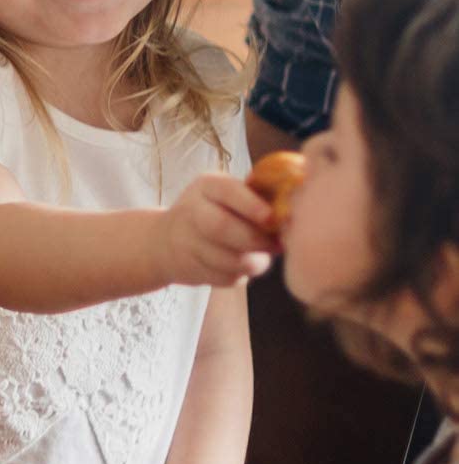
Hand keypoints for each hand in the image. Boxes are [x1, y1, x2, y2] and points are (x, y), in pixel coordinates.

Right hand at [154, 173, 277, 288]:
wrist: (166, 241)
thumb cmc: (214, 212)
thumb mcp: (227, 194)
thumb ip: (256, 199)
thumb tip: (297, 212)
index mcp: (207, 186)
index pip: (227, 191)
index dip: (251, 205)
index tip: (272, 217)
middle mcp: (192, 211)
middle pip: (221, 227)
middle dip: (254, 239)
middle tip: (275, 246)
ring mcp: (187, 242)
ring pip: (227, 259)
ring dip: (252, 263)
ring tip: (261, 258)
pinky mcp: (191, 269)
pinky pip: (224, 277)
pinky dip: (240, 275)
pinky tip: (240, 266)